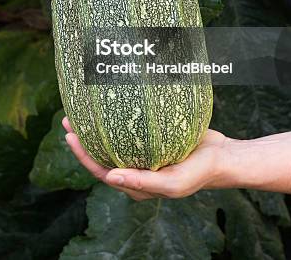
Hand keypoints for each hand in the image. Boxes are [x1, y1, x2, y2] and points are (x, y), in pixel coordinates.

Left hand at [63, 117, 229, 200]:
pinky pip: (128, 131)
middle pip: (102, 155)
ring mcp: (143, 155)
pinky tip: (110, 106)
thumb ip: (142, 183)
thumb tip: (110, 177)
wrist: (222, 156)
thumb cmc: (198, 172)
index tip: (71, 136)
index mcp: (136, 185)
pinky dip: (116, 121)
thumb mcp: (172, 183)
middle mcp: (136, 170)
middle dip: (83, 139)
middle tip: (68, 119)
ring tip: (82, 111)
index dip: (83, 155)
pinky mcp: (152, 141)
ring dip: (96, 129)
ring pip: (112, 142)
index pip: (102, 171)